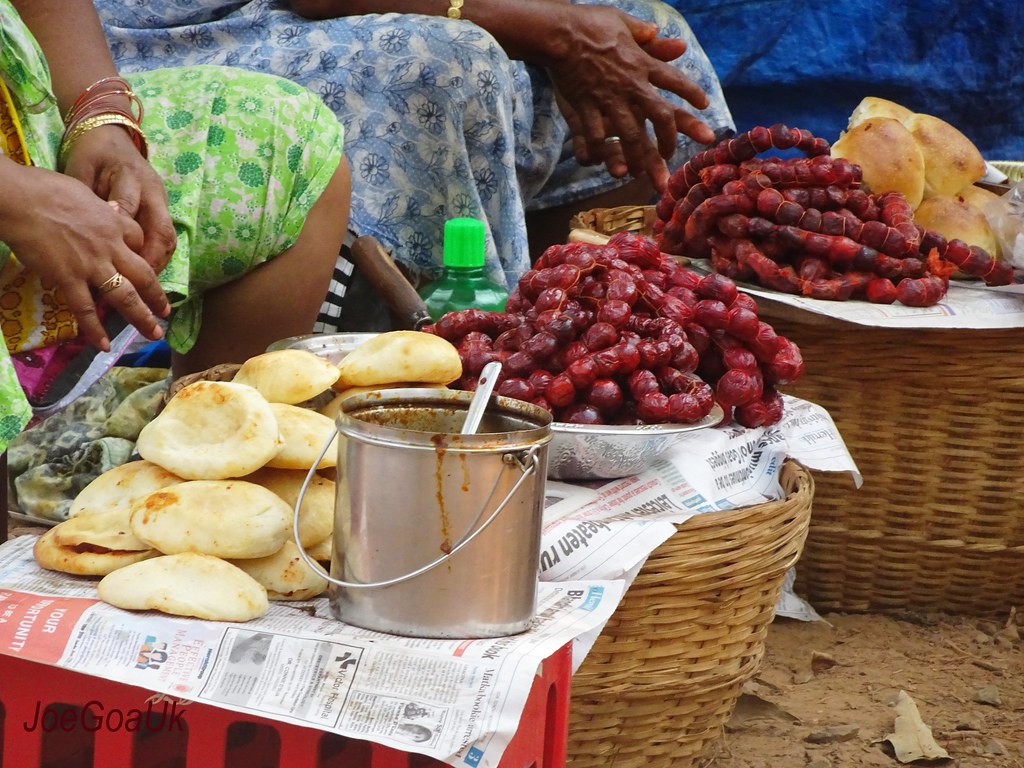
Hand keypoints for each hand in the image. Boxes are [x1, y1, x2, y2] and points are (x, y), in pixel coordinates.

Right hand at [3, 158, 169, 351]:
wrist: (21, 200)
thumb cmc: (45, 188)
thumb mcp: (83, 193)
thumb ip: (96, 208)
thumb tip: (100, 210)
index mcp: (114, 222)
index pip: (139, 240)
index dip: (143, 253)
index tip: (143, 263)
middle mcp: (111, 246)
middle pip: (144, 275)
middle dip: (157, 296)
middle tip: (166, 312)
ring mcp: (92, 265)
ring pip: (125, 296)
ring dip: (141, 317)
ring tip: (154, 334)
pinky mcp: (69, 278)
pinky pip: (86, 309)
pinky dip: (95, 329)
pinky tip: (103, 345)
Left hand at [63, 124, 178, 275]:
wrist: (110, 135)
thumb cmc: (91, 154)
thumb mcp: (80, 169)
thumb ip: (84, 201)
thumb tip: (78, 238)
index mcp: (128, 175)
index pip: (128, 208)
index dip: (122, 235)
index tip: (112, 258)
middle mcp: (151, 189)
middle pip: (160, 228)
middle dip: (151, 258)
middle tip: (138, 282)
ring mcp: (161, 200)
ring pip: (169, 236)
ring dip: (160, 261)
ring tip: (147, 284)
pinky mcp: (163, 208)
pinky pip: (167, 237)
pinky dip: (159, 256)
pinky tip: (148, 273)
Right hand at [546, 5, 715, 191]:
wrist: (558, 32)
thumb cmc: (589, 23)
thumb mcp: (622, 22)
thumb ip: (647, 36)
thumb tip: (676, 43)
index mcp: (642, 63)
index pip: (675, 81)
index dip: (692, 93)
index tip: (704, 105)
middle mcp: (631, 85)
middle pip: (661, 117)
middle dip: (669, 140)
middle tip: (671, 156)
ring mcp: (608, 99)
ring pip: (631, 135)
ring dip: (640, 157)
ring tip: (644, 174)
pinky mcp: (586, 107)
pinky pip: (595, 136)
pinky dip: (599, 152)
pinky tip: (601, 163)